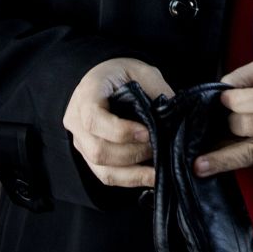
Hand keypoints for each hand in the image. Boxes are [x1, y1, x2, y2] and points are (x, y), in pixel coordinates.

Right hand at [63, 57, 172, 188]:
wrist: (105, 77)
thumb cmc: (123, 73)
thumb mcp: (142, 72)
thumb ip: (156, 92)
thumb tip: (175, 120)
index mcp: (87, 94)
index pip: (94, 119)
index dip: (120, 131)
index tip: (147, 133)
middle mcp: (76, 120)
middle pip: (98, 150)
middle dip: (133, 154)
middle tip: (158, 147)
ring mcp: (80, 141)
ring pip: (102, 169)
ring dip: (133, 172)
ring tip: (157, 167)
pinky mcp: (89, 156)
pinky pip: (106, 176)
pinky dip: (130, 179)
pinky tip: (150, 176)